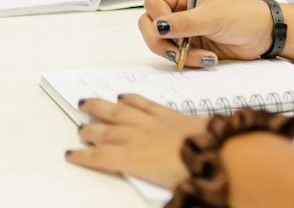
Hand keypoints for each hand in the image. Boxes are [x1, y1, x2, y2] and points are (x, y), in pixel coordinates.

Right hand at [66, 94, 206, 188]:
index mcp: (135, 159)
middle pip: (104, 132)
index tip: (71, 155)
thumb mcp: (172, 189)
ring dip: (99, 107)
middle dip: (88, 131)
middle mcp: (137, 137)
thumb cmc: (197, 174)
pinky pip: (142, 102)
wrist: (222, 151)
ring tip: (86, 102)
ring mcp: (151, 122)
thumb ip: (159, 191)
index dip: (83, 156)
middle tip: (80, 130)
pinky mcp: (167, 113)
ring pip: (117, 111)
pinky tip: (123, 96)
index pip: (101, 157)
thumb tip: (163, 202)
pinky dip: (130, 98)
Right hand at [139, 0, 274, 66]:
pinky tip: (209, 59)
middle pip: (149, 24)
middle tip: (178, 52)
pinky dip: (189, 61)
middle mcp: (177, 9)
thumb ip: (184, 22)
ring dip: (178, 54)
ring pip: (161, 42)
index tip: (171, 31)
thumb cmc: (243, 16)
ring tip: (204, 57)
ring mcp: (183, 28)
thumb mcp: (213, 17)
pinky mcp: (190, 45)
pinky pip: (176, 55)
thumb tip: (157, 27)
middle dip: (161, 41)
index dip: (157, 19)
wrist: (265, 35)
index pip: (152, 3)